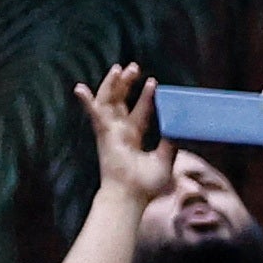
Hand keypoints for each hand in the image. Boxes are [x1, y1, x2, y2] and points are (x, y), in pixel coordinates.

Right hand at [76, 66, 179, 208]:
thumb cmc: (146, 185)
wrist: (132, 195)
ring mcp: (110, 131)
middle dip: (126, 84)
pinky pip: (94, 115)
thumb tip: (183, 130)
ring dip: (113, 84)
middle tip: (134, 67)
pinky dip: (87, 102)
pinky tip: (79, 88)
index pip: (141, 112)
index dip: (147, 97)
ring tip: (119, 68)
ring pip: (108, 102)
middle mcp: (120, 131)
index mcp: (133, 137)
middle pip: (121, 101)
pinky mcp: (104, 134)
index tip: (154, 83)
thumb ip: (171, 144)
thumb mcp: (165, 160)